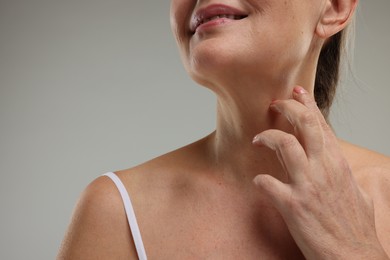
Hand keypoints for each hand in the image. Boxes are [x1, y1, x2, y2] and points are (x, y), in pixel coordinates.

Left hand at [252, 86, 387, 258]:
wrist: (354, 257)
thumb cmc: (355, 228)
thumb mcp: (355, 193)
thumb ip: (343, 174)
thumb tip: (336, 166)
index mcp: (338, 164)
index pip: (322, 125)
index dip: (308, 104)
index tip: (297, 90)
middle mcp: (324, 169)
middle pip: (305, 124)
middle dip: (288, 107)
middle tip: (274, 103)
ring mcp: (308, 185)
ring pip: (285, 144)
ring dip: (267, 137)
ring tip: (258, 139)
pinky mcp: (293, 205)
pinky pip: (268, 183)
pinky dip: (260, 181)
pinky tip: (259, 182)